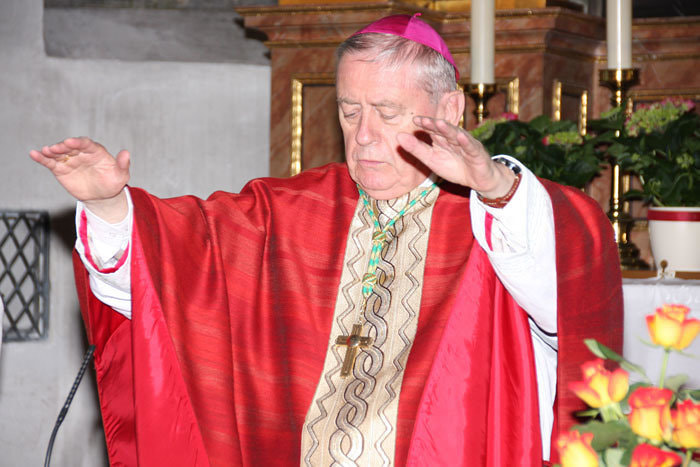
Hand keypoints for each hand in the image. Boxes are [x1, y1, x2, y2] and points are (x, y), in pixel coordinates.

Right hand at [29, 137, 129, 221]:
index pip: (86, 144)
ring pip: (59, 153)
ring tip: (46, 151)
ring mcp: (70, 160)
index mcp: (96, 151)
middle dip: (63, 147)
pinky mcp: (61, 169)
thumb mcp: (121, 176)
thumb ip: (123, 164)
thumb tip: (126, 153)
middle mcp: (81, 153)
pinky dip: (42, 158)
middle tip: (56, 147)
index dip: (78, 143)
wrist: (102, 196)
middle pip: (70, 147)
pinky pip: (50, 162)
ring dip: (52, 151)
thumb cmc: (112, 183)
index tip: (71, 142)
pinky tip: (34, 154)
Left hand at [396, 117, 515, 197]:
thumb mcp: (431, 160)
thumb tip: (399, 136)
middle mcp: (454, 138)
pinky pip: (470, 147)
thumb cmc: (455, 167)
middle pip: (444, 130)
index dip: (425, 124)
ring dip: (449, 129)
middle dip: (434, 124)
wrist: (478, 180)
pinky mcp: (477, 153)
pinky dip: (466, 142)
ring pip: (457, 135)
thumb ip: (416, 149)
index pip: (432, 129)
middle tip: (423, 120)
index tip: (415, 120)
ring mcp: (466, 144)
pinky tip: (460, 137)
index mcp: (442, 139)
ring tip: (440, 123)